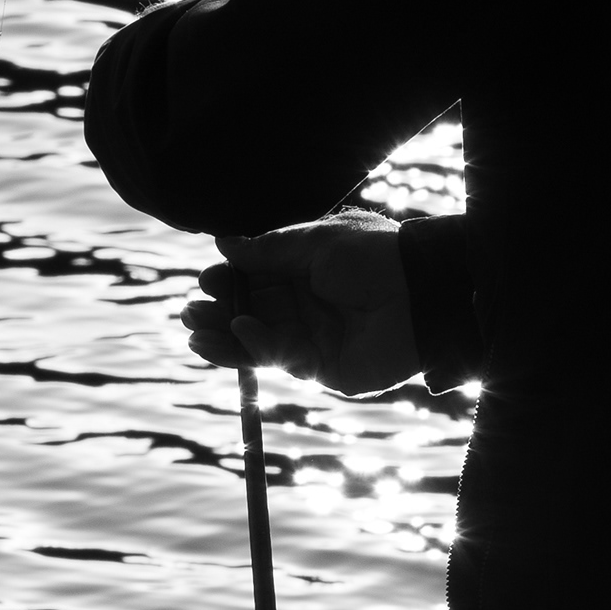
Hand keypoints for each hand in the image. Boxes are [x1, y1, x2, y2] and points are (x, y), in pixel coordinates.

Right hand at [181, 216, 418, 397]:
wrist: (421, 293)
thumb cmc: (374, 256)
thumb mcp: (315, 242)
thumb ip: (268, 248)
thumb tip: (223, 242)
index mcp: (307, 271)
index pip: (257, 280)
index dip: (231, 282)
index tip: (207, 279)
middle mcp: (308, 306)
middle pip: (252, 313)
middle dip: (219, 314)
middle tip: (190, 313)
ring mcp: (314, 338)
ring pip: (260, 342)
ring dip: (226, 339)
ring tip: (194, 335)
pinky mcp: (324, 367)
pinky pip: (283, 358)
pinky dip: (258, 346)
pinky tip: (239, 330)